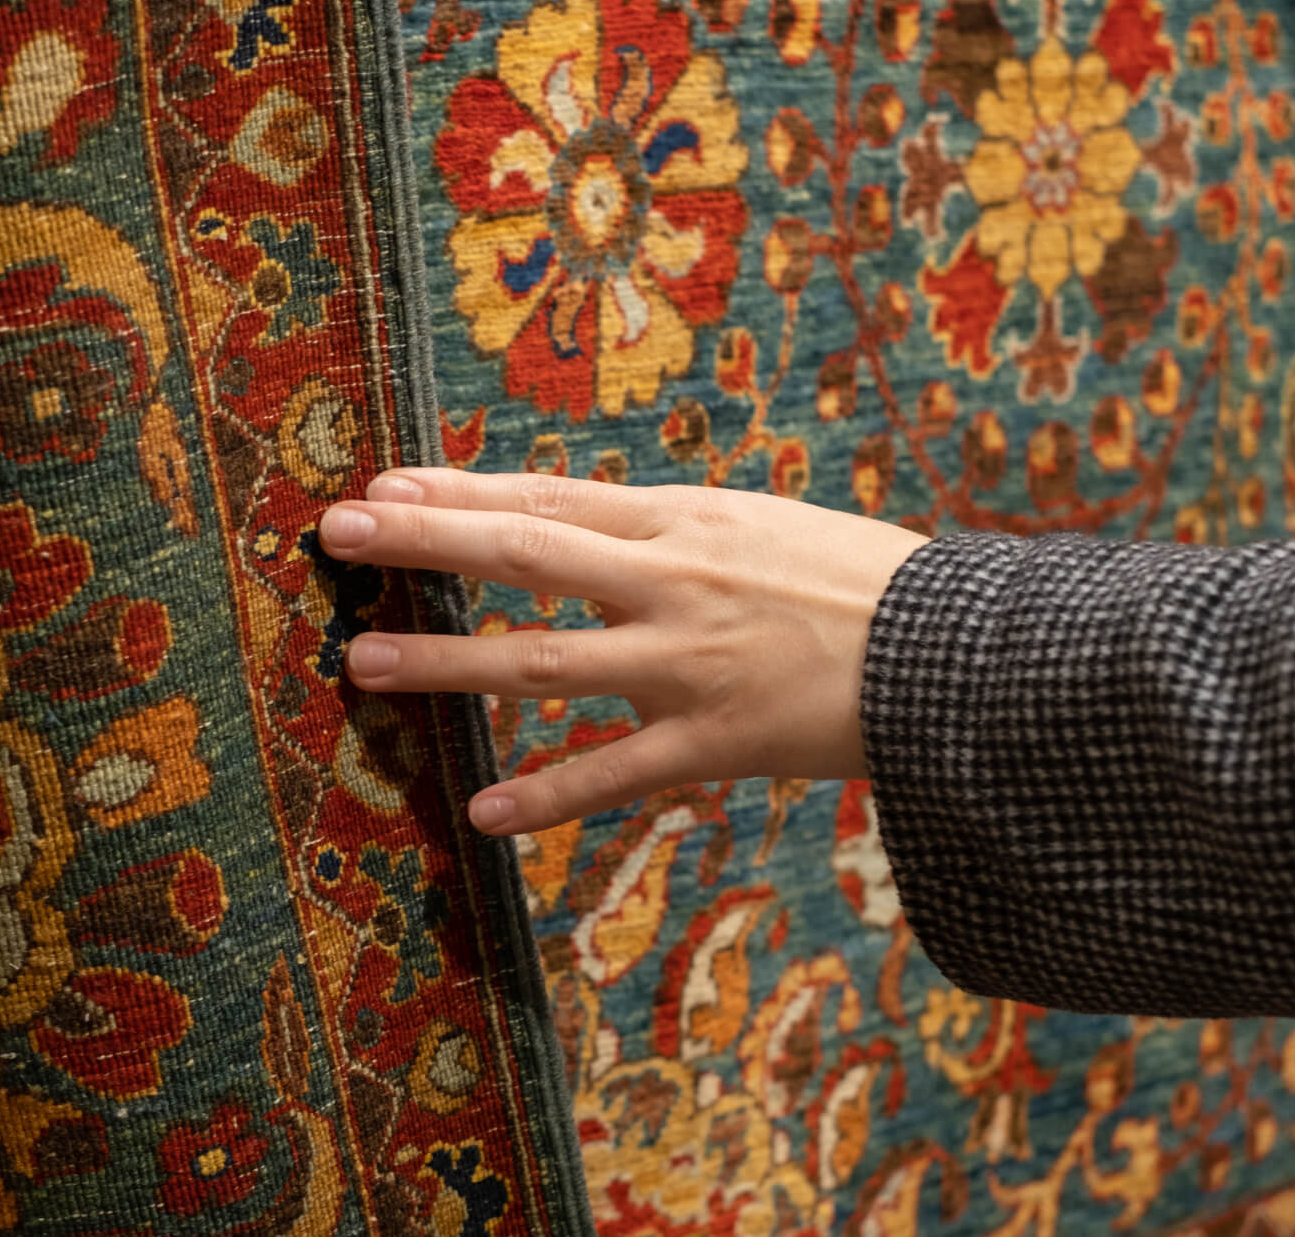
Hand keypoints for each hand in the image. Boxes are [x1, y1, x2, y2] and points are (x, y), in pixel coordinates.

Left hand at [317, 468, 928, 835]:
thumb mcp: (758, 525)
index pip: (548, 496)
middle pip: (526, 553)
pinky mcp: (719, 741)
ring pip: (547, 660)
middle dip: (423, 542)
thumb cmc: (857, 581)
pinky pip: (620, 772)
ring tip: (362, 665)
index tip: (381, 484)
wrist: (959, 651)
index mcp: (687, 520)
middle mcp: (675, 580)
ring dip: (448, 664)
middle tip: (335, 534)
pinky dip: (550, 793)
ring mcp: (690, 663)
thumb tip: (575, 522)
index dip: (458, 490)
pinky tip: (483, 811)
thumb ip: (666, 529)